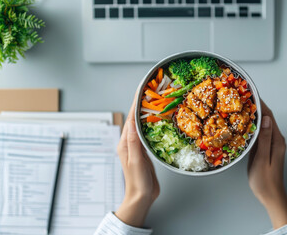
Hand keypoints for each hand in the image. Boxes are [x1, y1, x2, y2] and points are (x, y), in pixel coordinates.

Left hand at [115, 94, 159, 226]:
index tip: (142, 90)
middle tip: (152, 91)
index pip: (131, 118)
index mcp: (125, 143)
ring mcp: (137, 146)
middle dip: (143, 104)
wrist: (141, 197)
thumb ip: (134, 142)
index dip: (136, 103)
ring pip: (142, 124)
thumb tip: (133, 122)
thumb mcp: (136, 161)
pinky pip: (148, 133)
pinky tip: (160, 121)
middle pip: (136, 118)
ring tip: (157, 101)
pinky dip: (153, 124)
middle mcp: (129, 142)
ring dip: (148, 112)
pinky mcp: (144, 151)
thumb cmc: (137, 182)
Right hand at [248, 101, 286, 228]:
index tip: (250, 93)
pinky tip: (242, 124)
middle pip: (266, 119)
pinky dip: (251, 127)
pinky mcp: (265, 150)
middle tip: (241, 97)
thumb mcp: (262, 159)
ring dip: (253, 116)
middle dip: (255, 107)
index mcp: (277, 141)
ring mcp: (270, 145)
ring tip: (240, 106)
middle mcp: (275, 140)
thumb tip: (266, 119)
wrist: (271, 197)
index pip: (269, 117)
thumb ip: (264, 139)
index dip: (260, 104)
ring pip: (262, 125)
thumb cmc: (266, 181)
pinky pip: (258, 134)